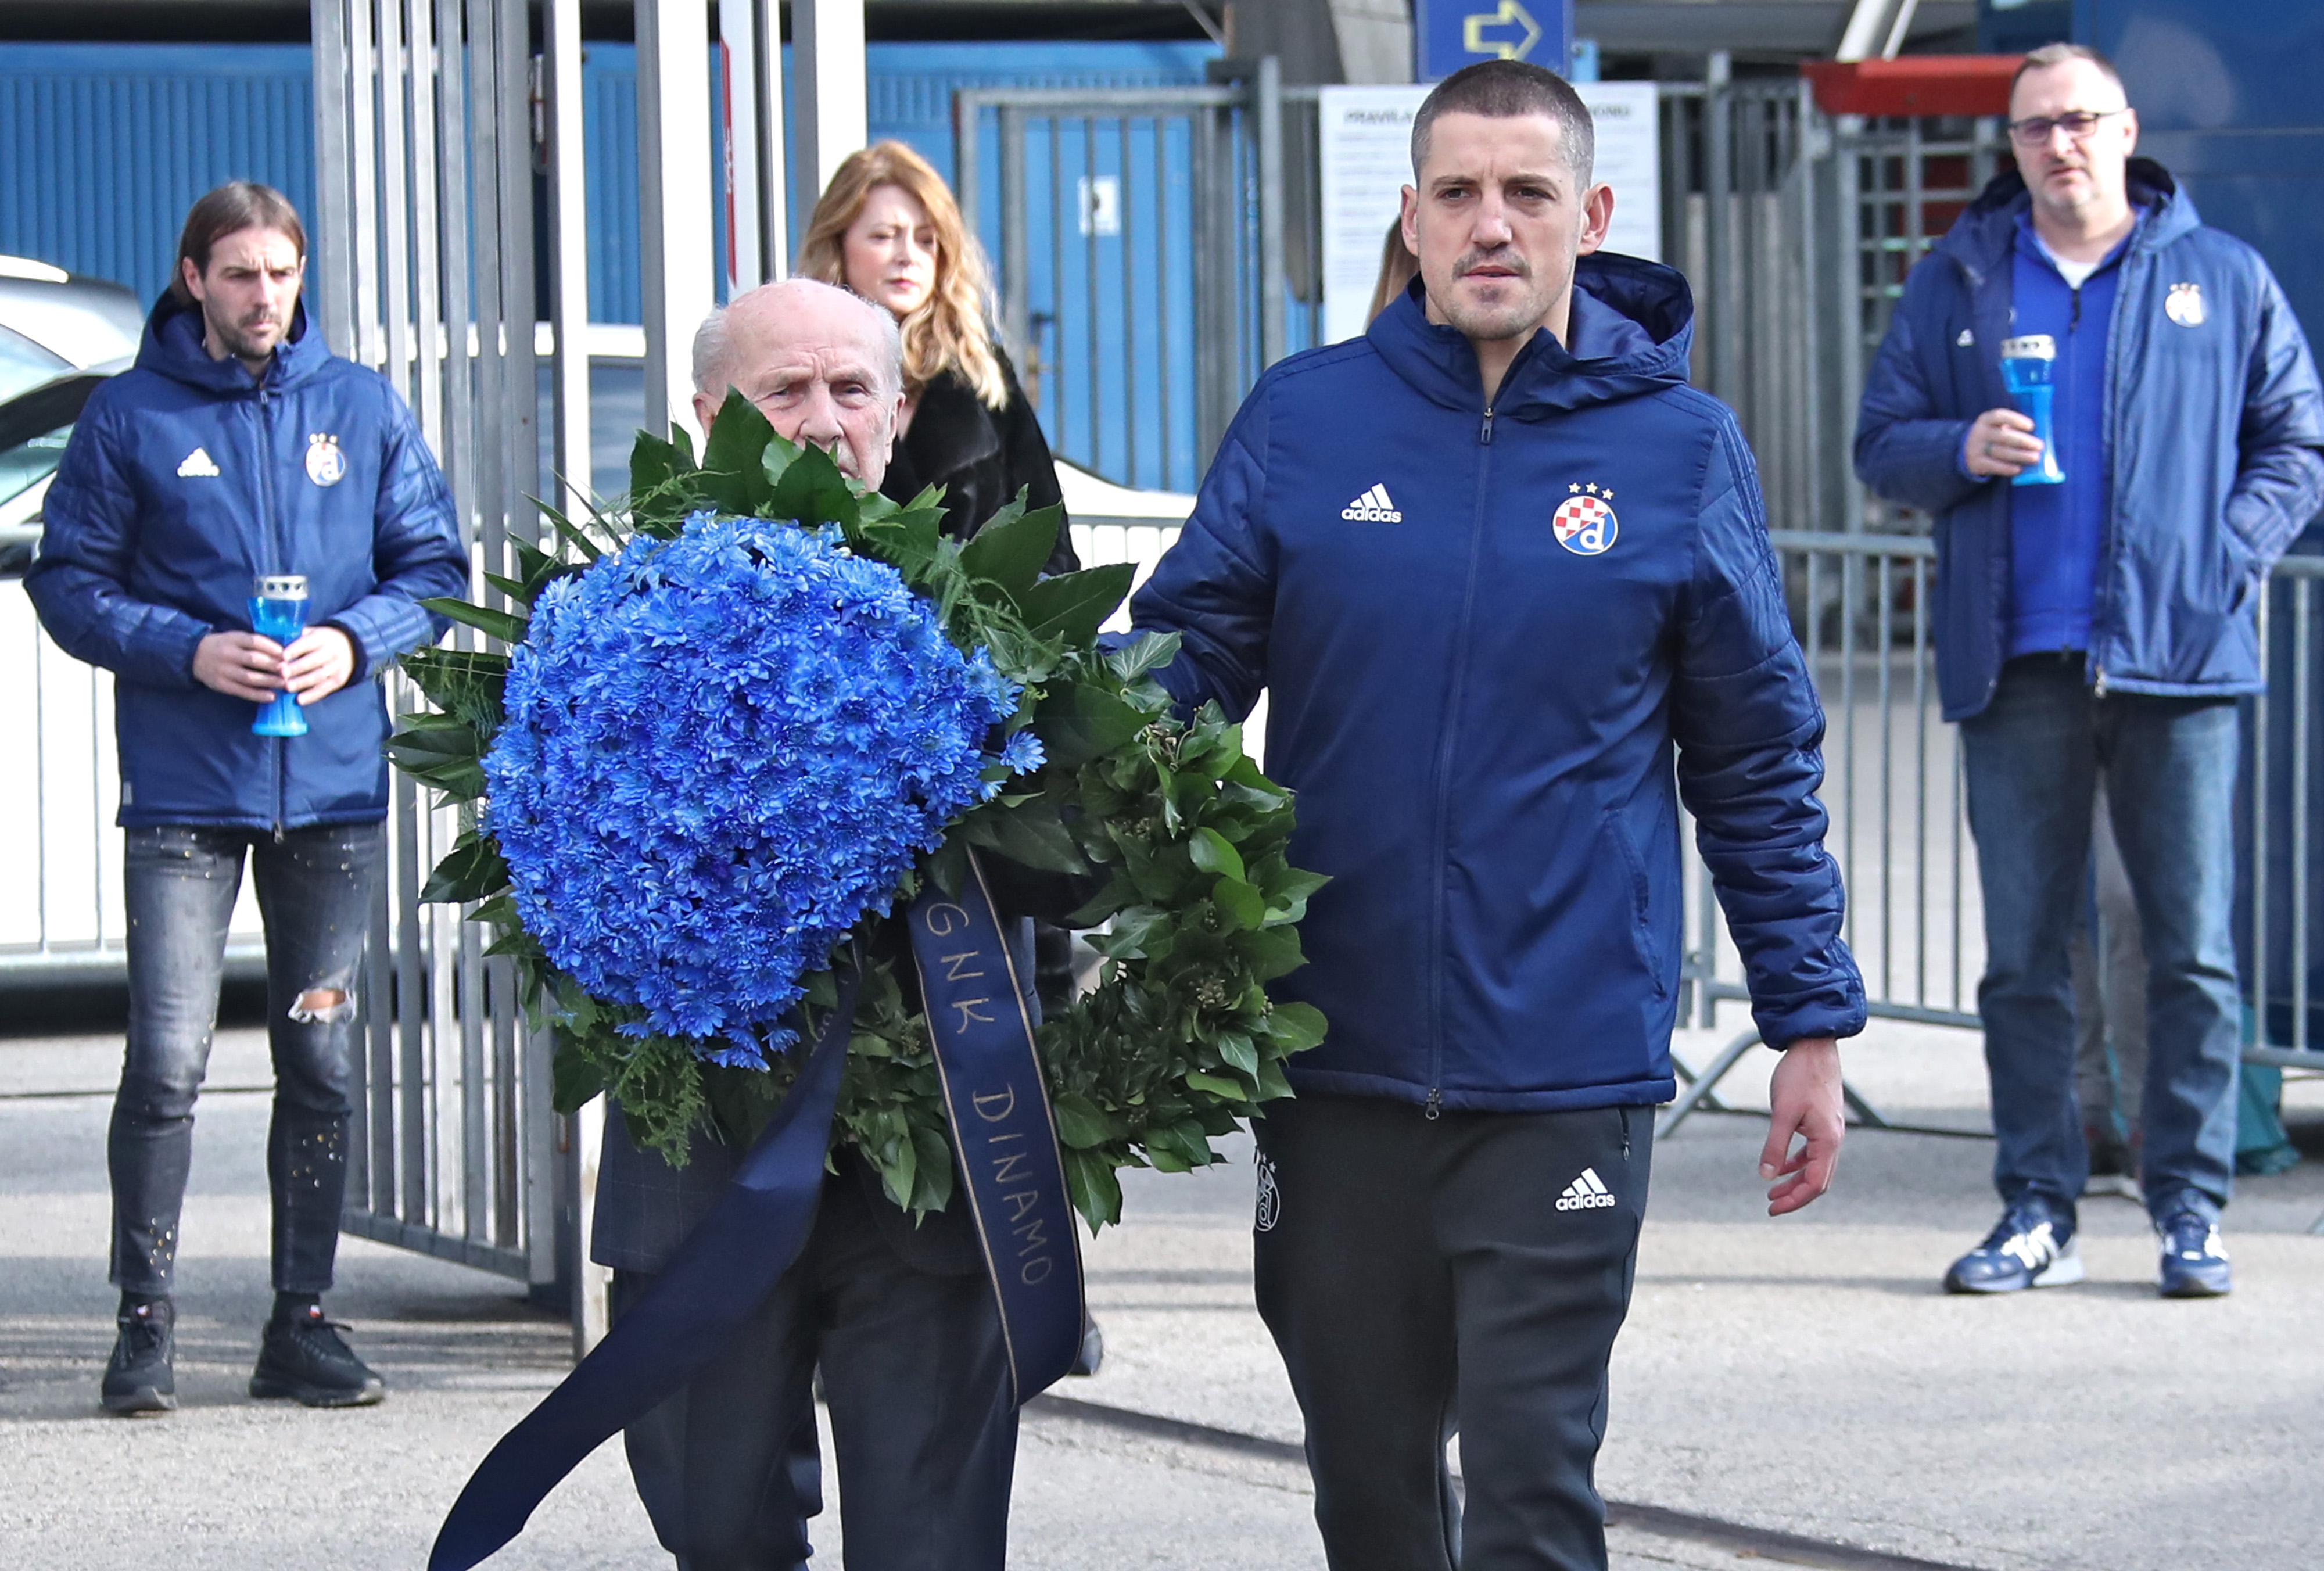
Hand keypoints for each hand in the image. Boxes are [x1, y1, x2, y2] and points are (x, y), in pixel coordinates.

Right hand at [193, 630, 287, 701]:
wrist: (194, 655)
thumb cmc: (223, 646)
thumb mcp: (235, 638)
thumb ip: (254, 642)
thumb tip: (282, 650)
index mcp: (232, 639)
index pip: (254, 642)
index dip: (272, 648)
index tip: (286, 655)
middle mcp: (227, 654)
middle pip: (253, 660)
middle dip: (273, 666)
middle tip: (289, 671)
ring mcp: (223, 670)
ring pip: (249, 677)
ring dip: (269, 681)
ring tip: (285, 684)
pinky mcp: (220, 684)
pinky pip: (241, 691)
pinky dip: (257, 695)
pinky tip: (271, 696)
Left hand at [284, 626, 357, 703]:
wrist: (350, 648)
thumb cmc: (321, 641)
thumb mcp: (312, 632)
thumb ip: (296, 637)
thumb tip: (276, 646)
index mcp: (323, 638)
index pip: (308, 643)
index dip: (296, 649)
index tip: (283, 656)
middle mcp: (332, 652)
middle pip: (314, 661)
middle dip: (297, 668)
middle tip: (282, 673)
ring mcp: (337, 667)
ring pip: (319, 676)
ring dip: (302, 682)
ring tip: (287, 687)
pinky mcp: (339, 680)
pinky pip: (325, 689)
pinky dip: (312, 695)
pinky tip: (300, 700)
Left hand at [1760, 1036, 1843, 1215]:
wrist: (1813, 1047)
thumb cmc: (1799, 1076)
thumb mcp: (1782, 1112)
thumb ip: (1775, 1146)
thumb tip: (1767, 1176)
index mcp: (1828, 1141)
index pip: (1814, 1184)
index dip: (1794, 1200)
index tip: (1772, 1208)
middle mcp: (1834, 1139)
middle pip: (1818, 1181)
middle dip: (1795, 1196)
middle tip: (1771, 1205)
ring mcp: (1830, 1131)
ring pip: (1815, 1167)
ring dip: (1795, 1181)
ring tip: (1772, 1191)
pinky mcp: (1822, 1123)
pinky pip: (1812, 1152)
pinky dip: (1797, 1162)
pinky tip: (1781, 1167)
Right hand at [1963, 408, 2043, 477]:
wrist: (1968, 451)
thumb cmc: (1994, 437)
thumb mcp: (1998, 427)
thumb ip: (2014, 429)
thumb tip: (2038, 437)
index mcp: (1986, 419)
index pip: (1999, 416)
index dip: (2015, 420)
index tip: (2032, 426)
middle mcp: (1979, 432)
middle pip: (2002, 436)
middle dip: (2023, 441)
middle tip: (2039, 446)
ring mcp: (1975, 448)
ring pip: (2000, 452)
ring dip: (2019, 455)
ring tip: (2035, 458)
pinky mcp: (1975, 463)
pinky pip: (1993, 466)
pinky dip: (2007, 468)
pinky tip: (2019, 469)